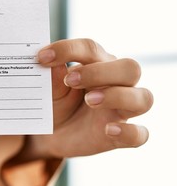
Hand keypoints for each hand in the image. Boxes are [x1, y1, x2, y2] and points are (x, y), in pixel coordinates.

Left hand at [23, 39, 152, 158]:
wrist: (53, 135)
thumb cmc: (56, 102)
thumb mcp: (49, 91)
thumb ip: (52, 78)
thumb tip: (48, 62)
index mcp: (97, 64)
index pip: (91, 49)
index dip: (68, 50)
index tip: (42, 57)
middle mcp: (117, 84)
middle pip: (129, 68)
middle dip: (100, 72)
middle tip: (70, 80)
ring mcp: (122, 110)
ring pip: (143, 97)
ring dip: (117, 96)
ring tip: (89, 100)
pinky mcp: (121, 136)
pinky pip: (139, 134)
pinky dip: (128, 131)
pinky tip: (108, 129)